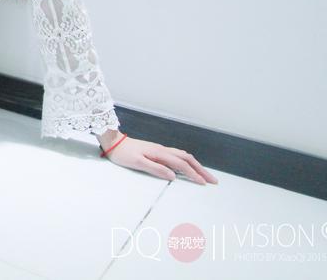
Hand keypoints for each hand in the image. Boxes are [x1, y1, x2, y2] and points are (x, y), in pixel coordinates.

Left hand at [102, 133, 218, 184]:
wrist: (113, 142)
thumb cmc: (123, 154)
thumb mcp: (137, 163)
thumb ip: (155, 169)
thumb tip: (173, 176)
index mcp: (160, 153)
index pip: (182, 165)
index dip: (194, 174)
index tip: (203, 183)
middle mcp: (163, 150)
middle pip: (187, 159)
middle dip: (201, 169)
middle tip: (213, 180)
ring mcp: (160, 149)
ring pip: (183, 156)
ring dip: (196, 165)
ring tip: (204, 175)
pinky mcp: (157, 151)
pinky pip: (177, 156)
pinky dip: (187, 162)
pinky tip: (188, 167)